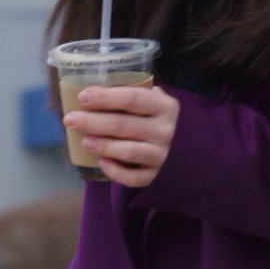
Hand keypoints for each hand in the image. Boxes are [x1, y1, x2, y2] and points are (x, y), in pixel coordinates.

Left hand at [63, 84, 179, 187]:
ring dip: (103, 146)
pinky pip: (133, 178)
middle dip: (93, 122)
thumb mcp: (161, 103)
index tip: (83, 96)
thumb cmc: (169, 121)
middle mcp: (166, 131)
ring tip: (84, 141)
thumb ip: (140, 95)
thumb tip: (99, 90)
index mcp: (166, 107)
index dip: (107, 97)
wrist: (199, 153)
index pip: (133, 99)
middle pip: (124, 125)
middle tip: (70, 119)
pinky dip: (116, 172)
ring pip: (127, 152)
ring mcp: (163, 156)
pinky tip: (102, 163)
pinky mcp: (158, 177)